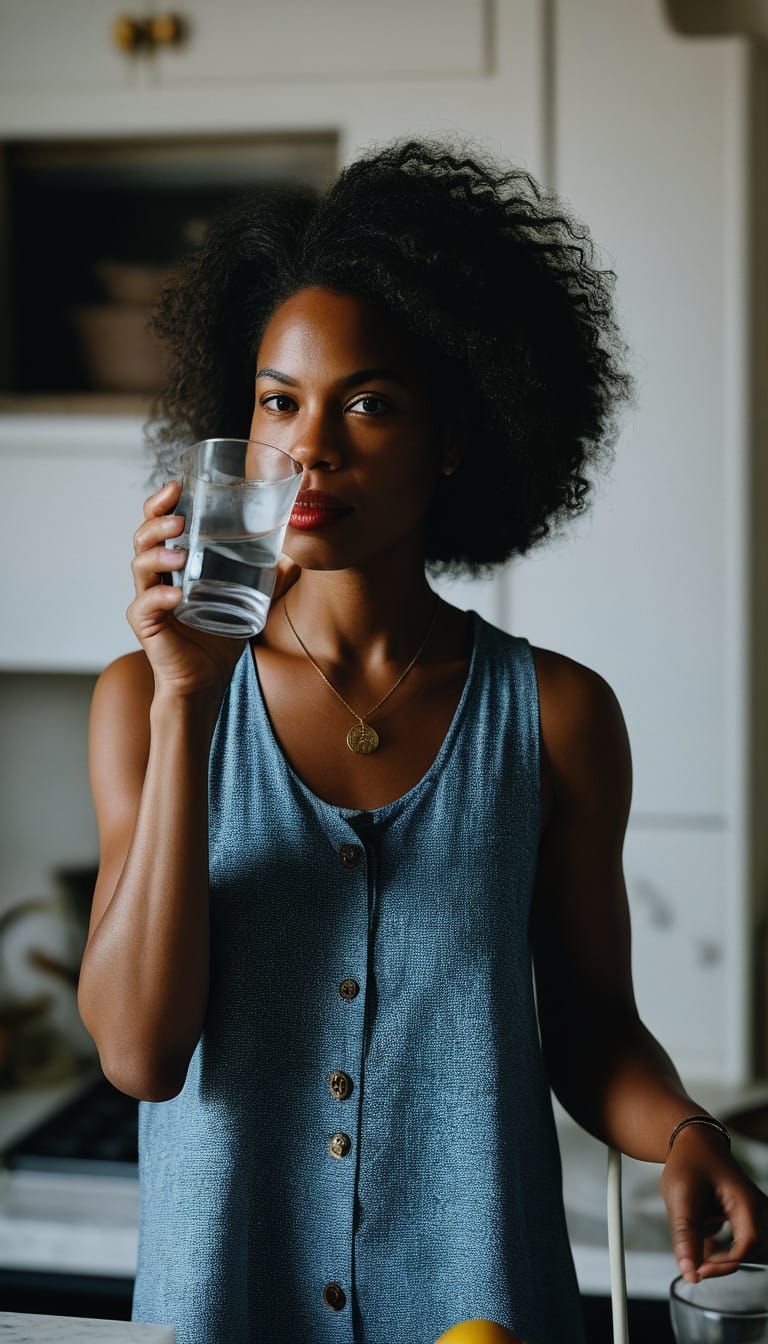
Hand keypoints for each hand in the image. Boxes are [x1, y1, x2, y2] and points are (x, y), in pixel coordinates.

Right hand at [127, 479, 300, 700]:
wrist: (206, 682)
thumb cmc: (219, 639)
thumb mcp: (250, 603)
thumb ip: (270, 581)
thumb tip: (296, 559)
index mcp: (176, 565)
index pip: (159, 525)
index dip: (161, 503)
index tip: (177, 486)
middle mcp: (157, 577)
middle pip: (142, 537)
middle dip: (156, 521)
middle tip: (179, 516)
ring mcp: (148, 601)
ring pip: (139, 566)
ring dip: (157, 553)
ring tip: (180, 552)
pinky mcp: (147, 626)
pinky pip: (145, 606)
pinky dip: (159, 597)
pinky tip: (176, 594)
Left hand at [660, 1124, 767, 1282]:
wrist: (692, 1140)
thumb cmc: (689, 1162)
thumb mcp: (681, 1197)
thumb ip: (685, 1235)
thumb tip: (689, 1272)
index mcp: (747, 1202)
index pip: (748, 1245)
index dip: (725, 1264)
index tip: (699, 1270)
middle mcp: (755, 1210)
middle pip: (748, 1251)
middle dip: (721, 1260)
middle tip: (695, 1259)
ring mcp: (749, 1214)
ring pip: (737, 1248)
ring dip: (715, 1248)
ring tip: (694, 1225)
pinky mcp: (739, 1217)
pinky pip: (731, 1241)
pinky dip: (712, 1240)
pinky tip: (697, 1223)